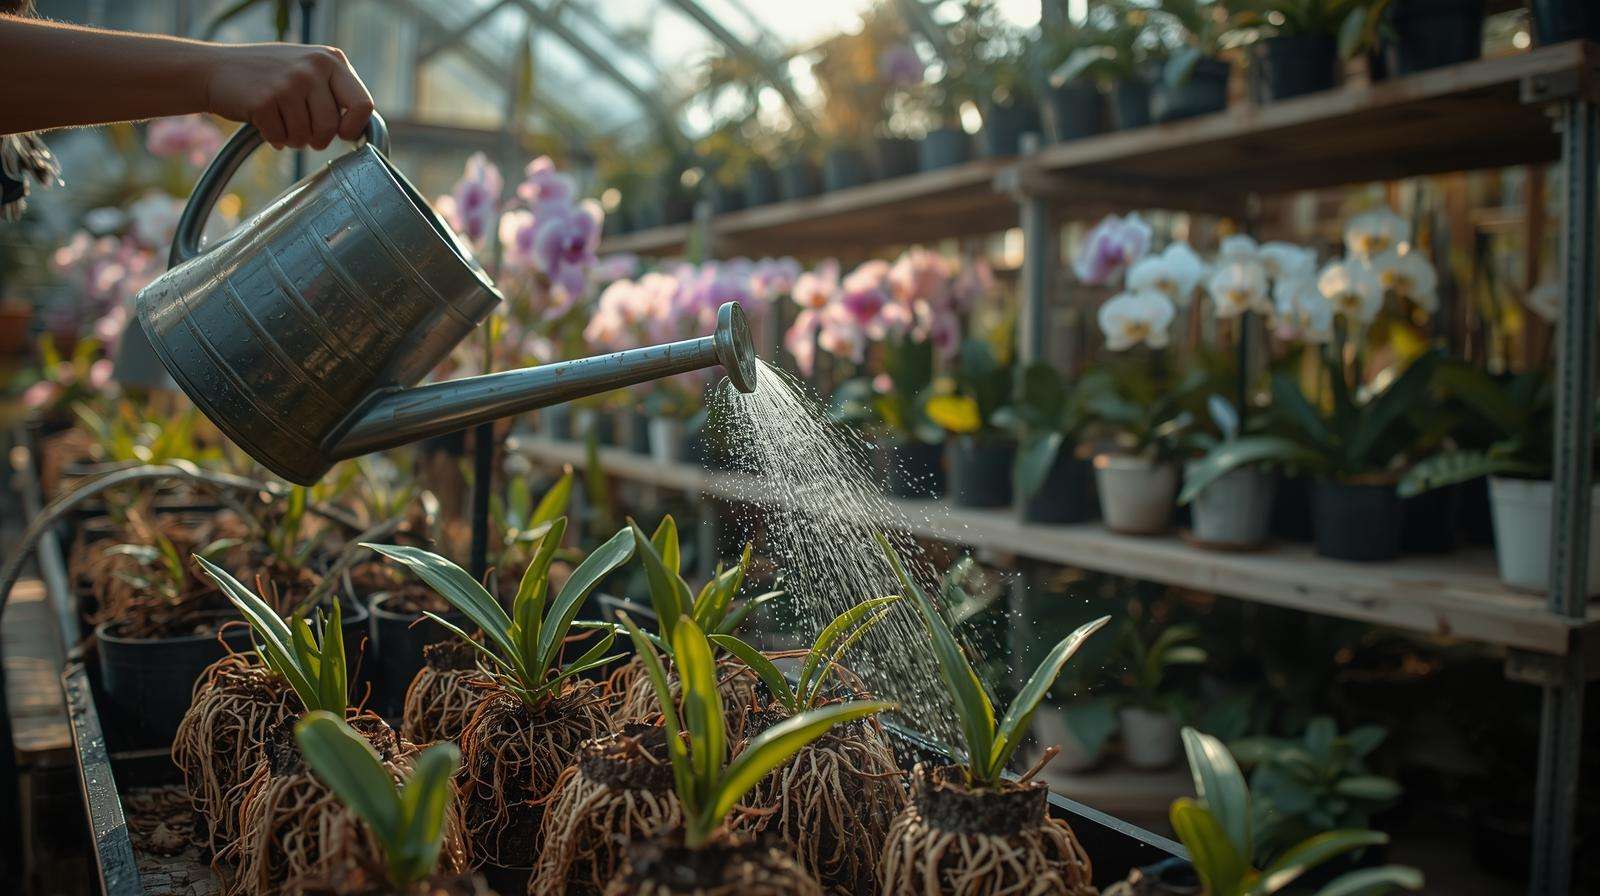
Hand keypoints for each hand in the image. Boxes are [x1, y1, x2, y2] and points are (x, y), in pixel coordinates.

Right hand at [201, 43, 374, 149]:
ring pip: (306, 137)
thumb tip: (363, 130)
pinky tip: (264, 121)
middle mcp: (313, 67)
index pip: (363, 105)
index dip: (353, 128)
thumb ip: (334, 92)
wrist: (214, 69)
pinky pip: (282, 138)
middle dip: (317, 138)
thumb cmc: (268, 76)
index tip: (342, 134)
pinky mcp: (265, 100)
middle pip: (331, 127)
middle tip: (302, 130)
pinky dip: (274, 137)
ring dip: (293, 138)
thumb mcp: (308, 70)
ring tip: (280, 120)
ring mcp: (288, 82)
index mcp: (331, 59)